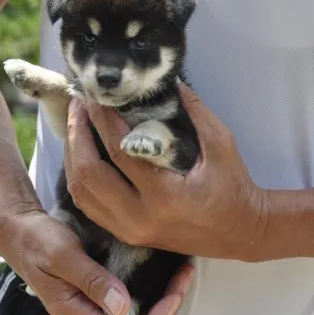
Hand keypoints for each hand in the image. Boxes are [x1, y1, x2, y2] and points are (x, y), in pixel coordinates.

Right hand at [2, 211, 194, 314]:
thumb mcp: (63, 255)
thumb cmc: (38, 241)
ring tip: (180, 273)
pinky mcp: (96, 293)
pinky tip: (162, 271)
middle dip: (165, 310)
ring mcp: (92, 307)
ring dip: (161, 301)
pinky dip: (150, 290)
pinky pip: (129, 302)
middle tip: (183, 277)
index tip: (173, 293)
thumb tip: (123, 307)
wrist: (20, 231)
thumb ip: (91, 281)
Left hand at [63, 83, 269, 260]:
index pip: (119, 150)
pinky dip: (79, 178)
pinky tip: (81, 154)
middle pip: (89, 172)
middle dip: (77, 134)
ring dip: (72, 156)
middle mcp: (140, 216)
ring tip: (75, 125)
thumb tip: (168, 79)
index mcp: (164, 195)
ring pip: (81, 192)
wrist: (241, 232)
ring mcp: (130, 230)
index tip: (95, 95)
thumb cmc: (234, 187)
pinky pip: (89, 206)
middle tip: (78, 104)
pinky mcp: (126, 235)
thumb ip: (194, 110)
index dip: (102, 119)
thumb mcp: (221, 144)